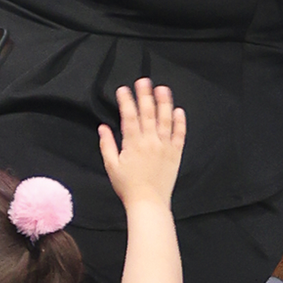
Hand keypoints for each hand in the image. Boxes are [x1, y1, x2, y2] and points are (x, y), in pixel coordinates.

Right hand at [98, 79, 185, 210]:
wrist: (148, 202)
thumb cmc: (127, 186)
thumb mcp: (111, 166)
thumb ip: (107, 145)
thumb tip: (103, 128)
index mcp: (132, 143)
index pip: (129, 116)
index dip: (126, 101)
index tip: (124, 89)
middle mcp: (150, 141)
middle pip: (148, 113)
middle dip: (145, 95)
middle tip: (144, 80)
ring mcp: (164, 146)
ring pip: (165, 119)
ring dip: (164, 102)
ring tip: (163, 89)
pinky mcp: (175, 153)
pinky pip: (179, 134)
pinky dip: (179, 122)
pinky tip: (178, 110)